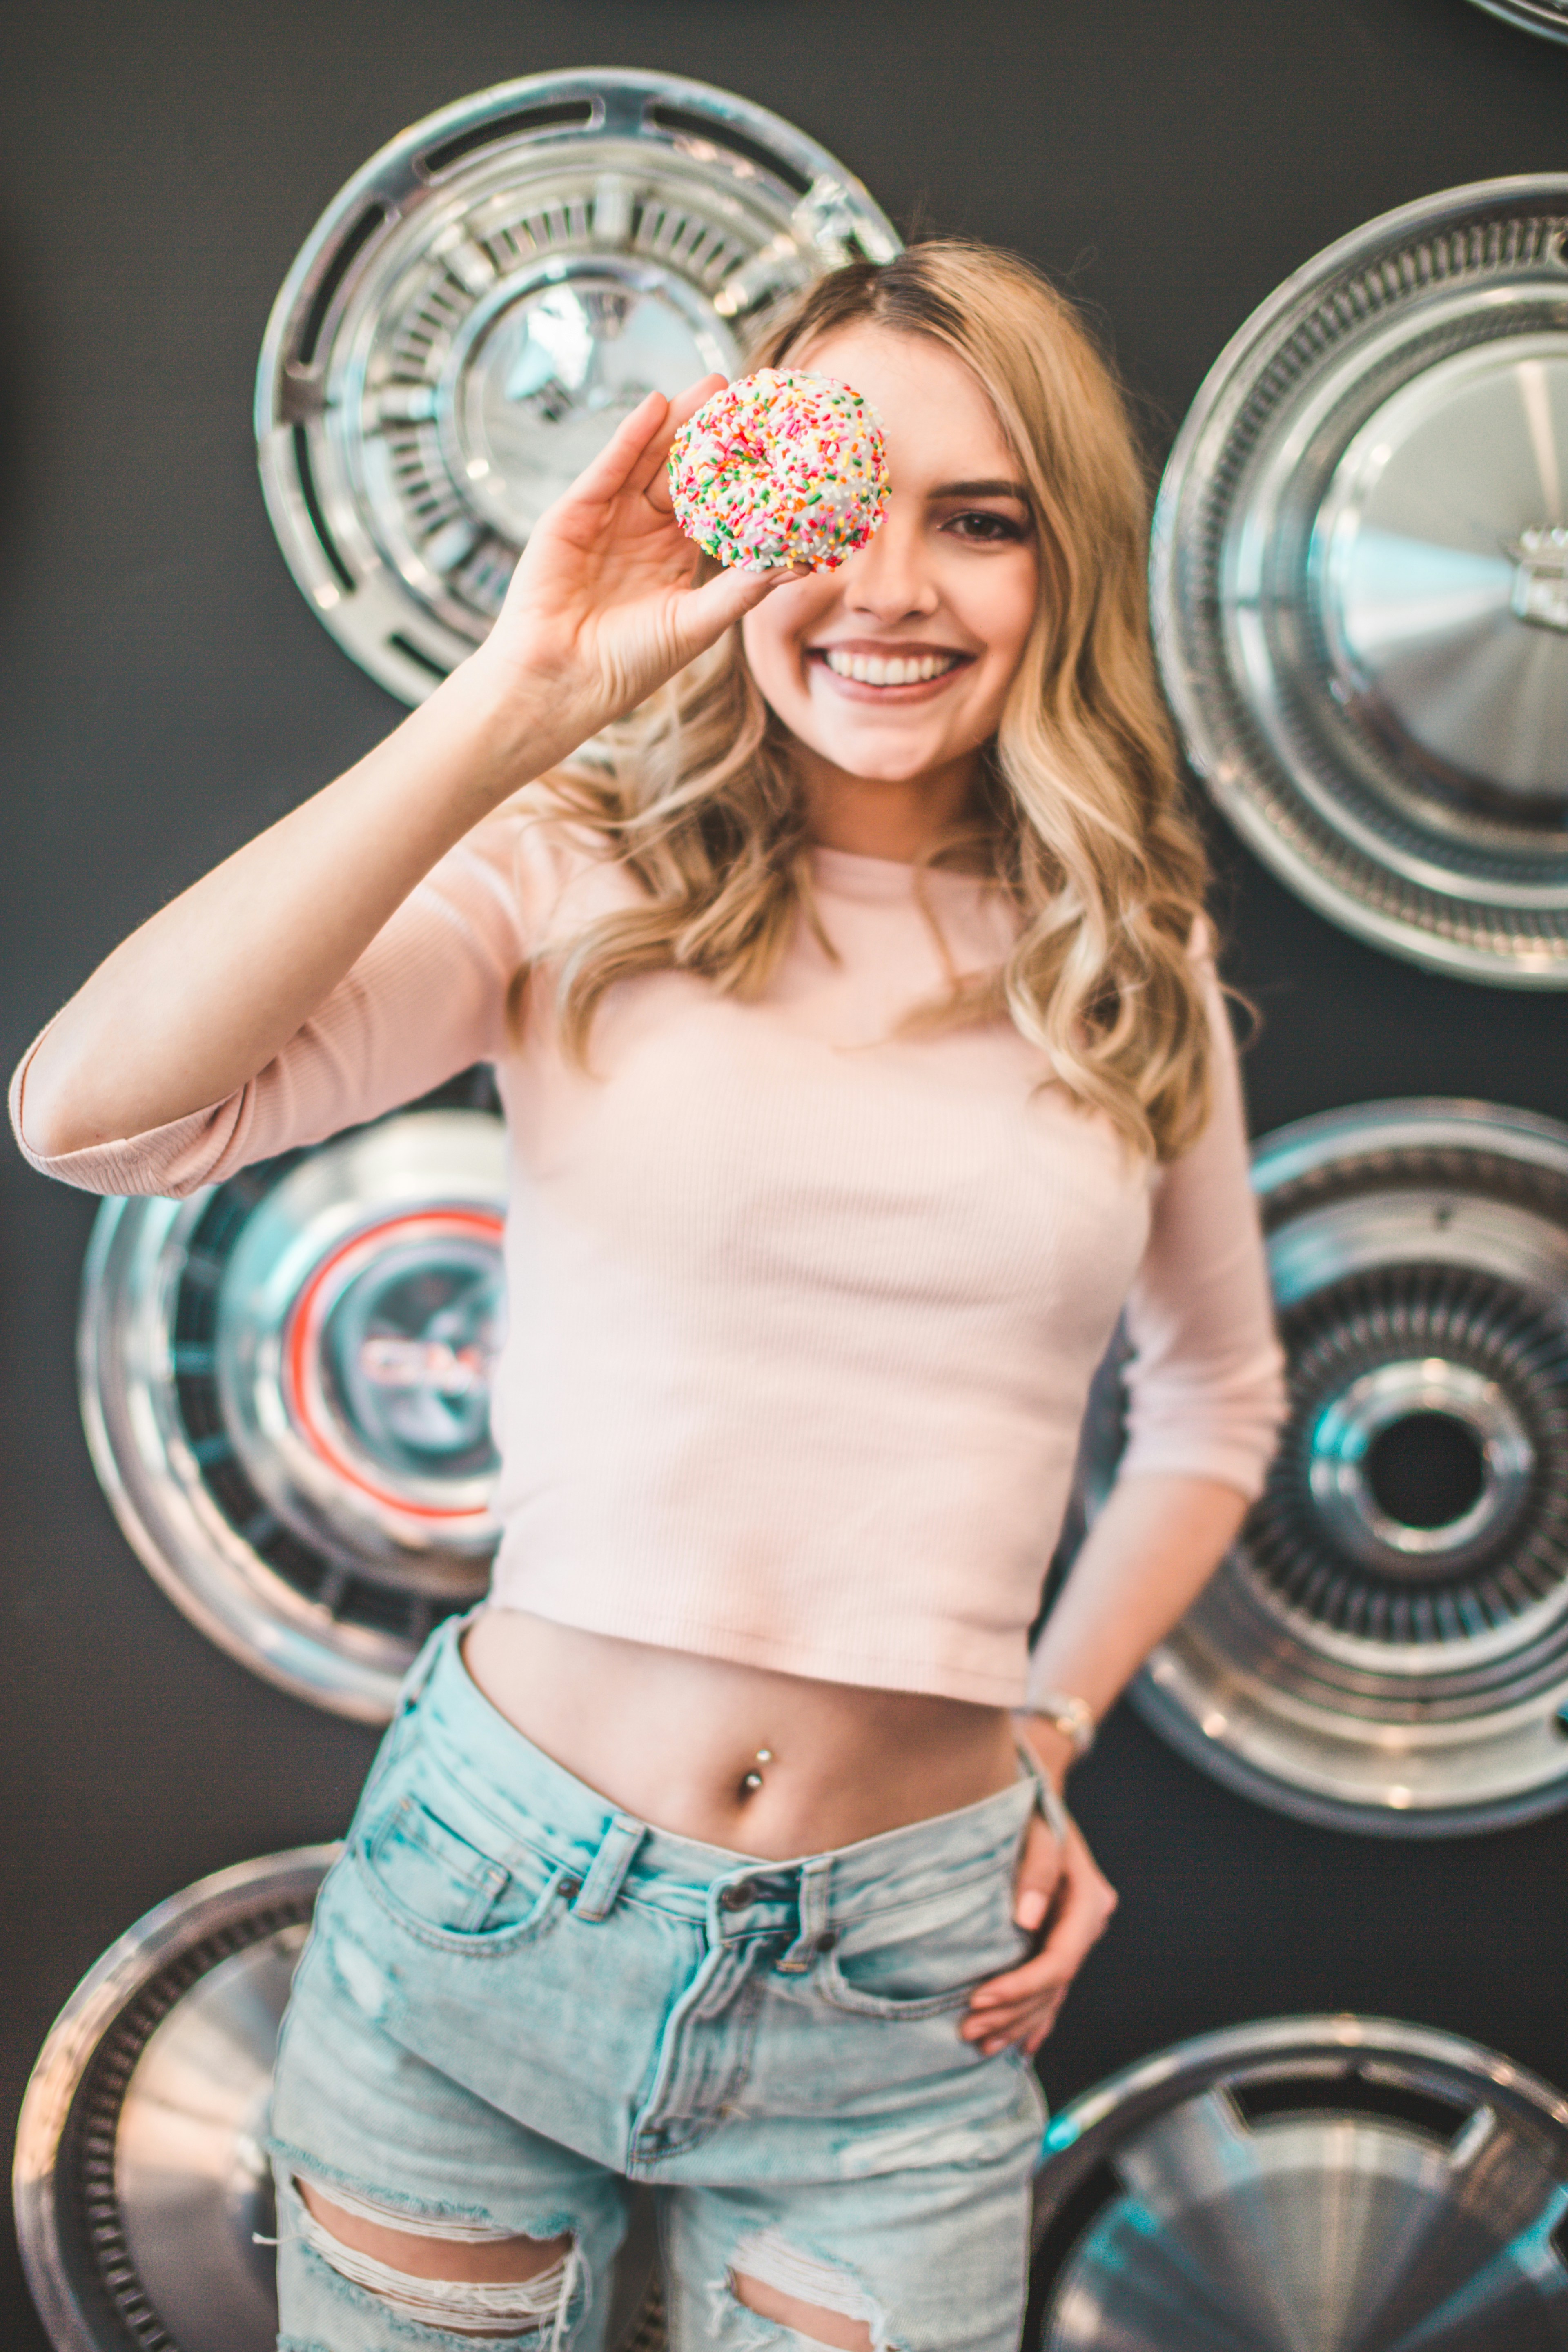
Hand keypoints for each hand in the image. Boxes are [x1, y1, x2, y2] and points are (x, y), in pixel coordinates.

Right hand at [471, 376, 800, 750]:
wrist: (562, 681)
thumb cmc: (629, 664)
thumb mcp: (697, 622)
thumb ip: (743, 588)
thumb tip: (798, 563)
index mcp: (674, 557)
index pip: (712, 503)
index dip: (740, 473)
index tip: (774, 443)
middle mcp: (641, 531)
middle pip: (681, 471)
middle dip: (712, 434)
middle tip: (747, 396)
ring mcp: (606, 519)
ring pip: (647, 460)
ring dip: (676, 423)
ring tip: (711, 387)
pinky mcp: (573, 514)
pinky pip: (608, 468)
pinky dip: (631, 437)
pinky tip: (657, 406)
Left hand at [961, 1804, 1116, 2056]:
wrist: (1037, 1801)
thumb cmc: (1031, 1812)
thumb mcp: (1036, 1830)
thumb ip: (1036, 1869)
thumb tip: (1027, 1920)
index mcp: (1090, 1901)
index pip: (1058, 1961)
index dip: (1020, 1986)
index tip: (978, 1998)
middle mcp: (1089, 1924)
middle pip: (1054, 1985)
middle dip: (1012, 2013)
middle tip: (967, 2029)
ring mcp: (1078, 1936)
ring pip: (1053, 1993)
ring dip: (1018, 2022)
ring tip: (980, 2042)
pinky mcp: (1062, 1940)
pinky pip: (1052, 1989)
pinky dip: (1036, 2017)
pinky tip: (1019, 2045)